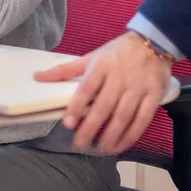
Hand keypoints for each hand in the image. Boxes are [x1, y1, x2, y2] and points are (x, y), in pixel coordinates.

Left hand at [35, 32, 171, 153]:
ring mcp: (137, 87)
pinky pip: (143, 119)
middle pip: (104, 106)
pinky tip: (121, 145)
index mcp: (101, 67)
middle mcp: (119, 78)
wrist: (152, 42)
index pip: (86, 88)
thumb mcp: (91, 57)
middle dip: (91, 127)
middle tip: (80, 144)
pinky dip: (132, 135)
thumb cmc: (117, 52)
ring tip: (101, 149)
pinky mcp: (153, 96)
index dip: (77, 106)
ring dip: (112, 135)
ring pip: (124, 115)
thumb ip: (66, 70)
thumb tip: (37, 77)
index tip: (67, 124)